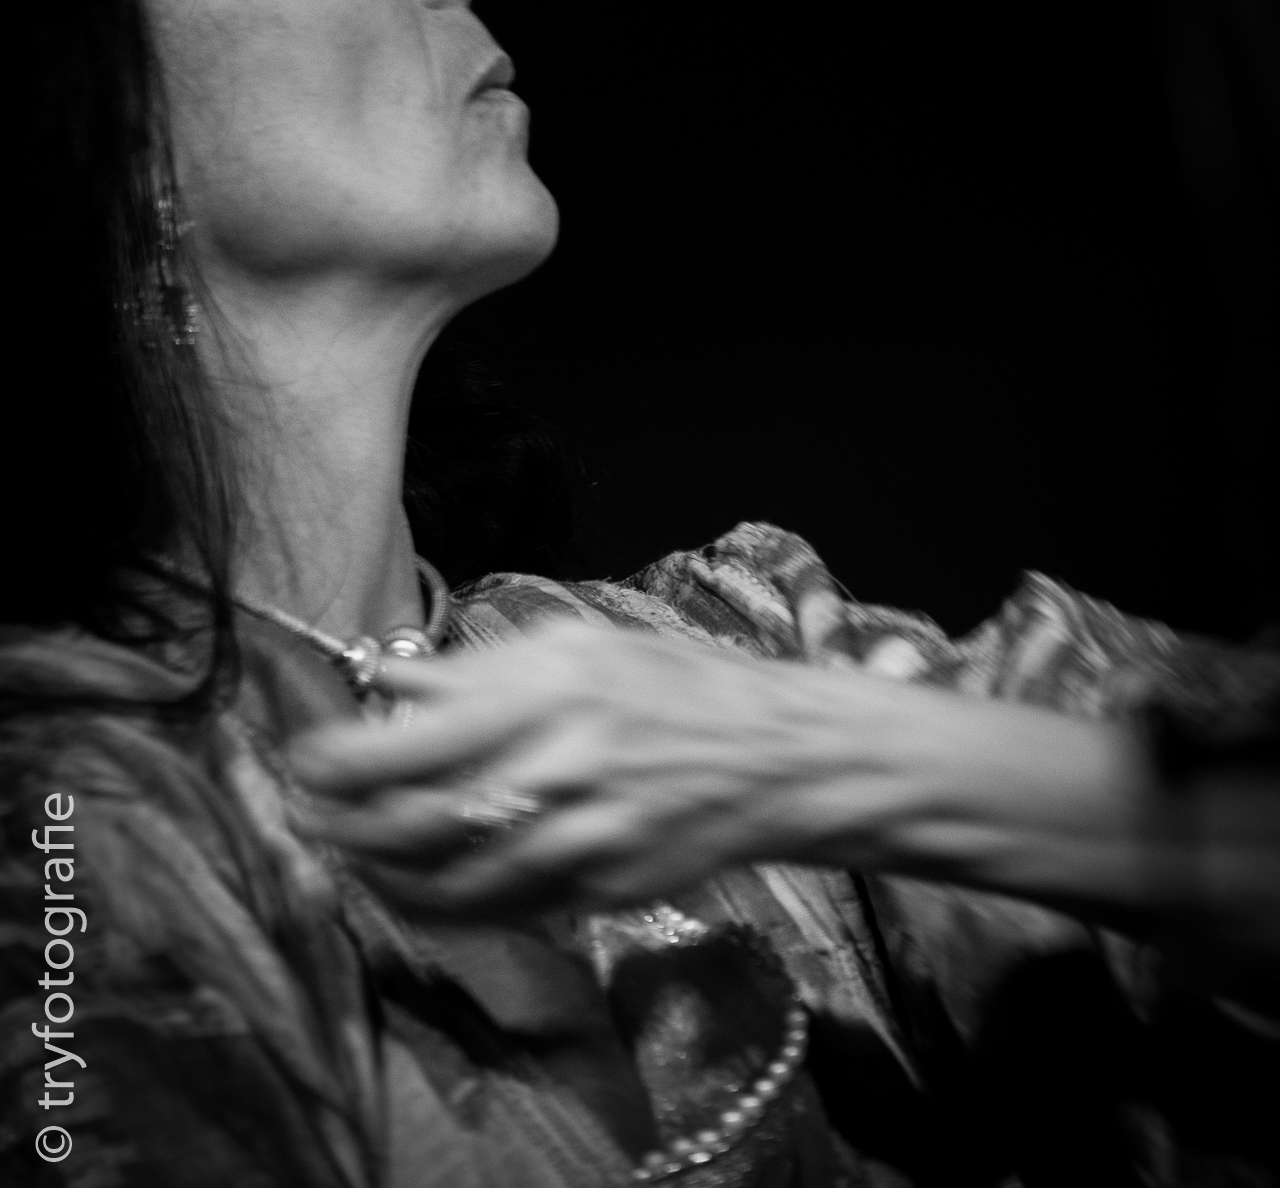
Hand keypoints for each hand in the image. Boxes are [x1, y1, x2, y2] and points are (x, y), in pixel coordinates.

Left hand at [288, 617, 923, 914]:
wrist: (778, 756)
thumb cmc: (677, 684)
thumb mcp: (580, 645)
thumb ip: (477, 668)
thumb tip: (386, 678)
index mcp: (551, 691)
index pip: (411, 742)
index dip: (339, 762)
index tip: (303, 759)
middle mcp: (562, 767)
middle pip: (415, 821)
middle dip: (341, 825)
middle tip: (305, 815)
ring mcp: (584, 838)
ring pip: (449, 882)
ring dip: (381, 874)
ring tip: (348, 854)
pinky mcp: (601, 891)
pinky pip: (501, 911)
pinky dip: (443, 905)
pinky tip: (416, 887)